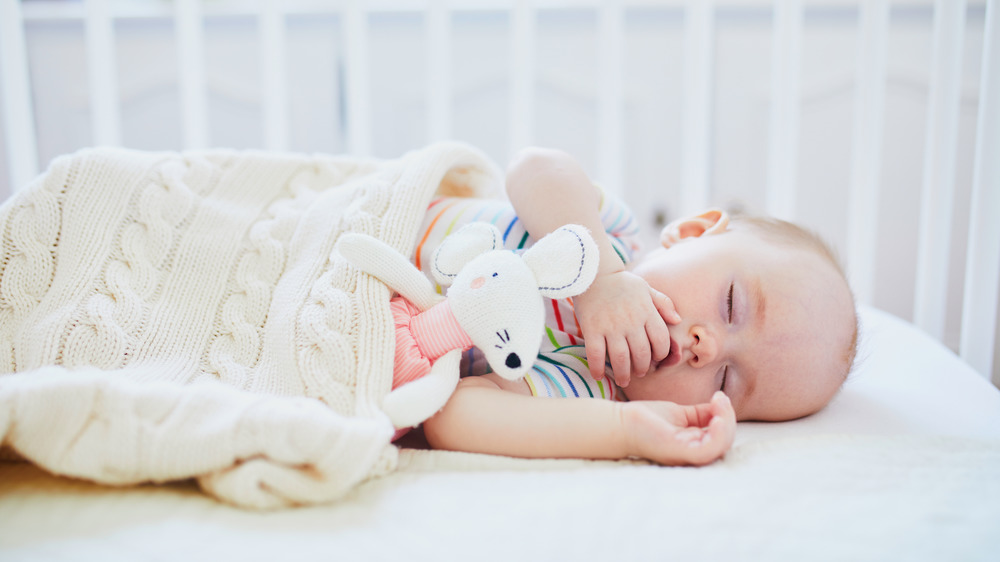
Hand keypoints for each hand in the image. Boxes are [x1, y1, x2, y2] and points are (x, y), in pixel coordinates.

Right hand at [573, 270, 680, 386]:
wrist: (592, 272)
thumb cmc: (621, 282)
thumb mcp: (646, 288)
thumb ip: (663, 303)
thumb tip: (677, 320)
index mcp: (646, 311)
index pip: (661, 340)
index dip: (661, 354)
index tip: (655, 359)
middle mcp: (631, 320)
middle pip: (642, 354)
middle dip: (642, 368)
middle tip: (639, 373)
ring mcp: (611, 326)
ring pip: (621, 358)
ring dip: (623, 374)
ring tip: (623, 380)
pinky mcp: (592, 328)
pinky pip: (596, 354)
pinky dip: (597, 368)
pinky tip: (598, 375)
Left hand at [621, 392, 735, 465]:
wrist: (621, 421)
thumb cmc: (647, 419)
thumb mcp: (680, 413)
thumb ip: (700, 413)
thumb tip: (720, 404)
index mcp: (693, 445)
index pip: (721, 437)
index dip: (726, 417)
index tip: (719, 396)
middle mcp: (692, 454)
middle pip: (724, 442)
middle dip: (728, 418)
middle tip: (720, 398)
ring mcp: (686, 455)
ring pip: (720, 447)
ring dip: (727, 425)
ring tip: (720, 405)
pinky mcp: (678, 452)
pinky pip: (707, 451)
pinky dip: (718, 436)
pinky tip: (716, 418)